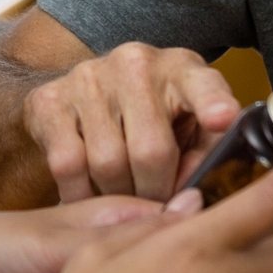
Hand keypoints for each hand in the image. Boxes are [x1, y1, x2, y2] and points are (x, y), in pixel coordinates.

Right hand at [21, 42, 242, 202]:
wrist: (85, 90)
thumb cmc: (153, 117)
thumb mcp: (189, 125)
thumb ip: (203, 154)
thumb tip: (193, 193)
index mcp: (182, 69)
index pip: (202, 84)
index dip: (213, 102)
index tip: (222, 118)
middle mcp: (135, 64)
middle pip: (151, 151)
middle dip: (157, 193)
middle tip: (157, 207)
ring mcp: (88, 78)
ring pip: (108, 163)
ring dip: (119, 196)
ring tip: (126, 200)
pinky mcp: (50, 100)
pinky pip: (68, 165)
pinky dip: (81, 194)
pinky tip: (92, 196)